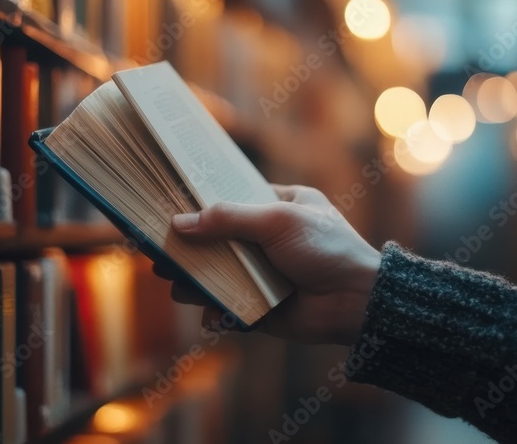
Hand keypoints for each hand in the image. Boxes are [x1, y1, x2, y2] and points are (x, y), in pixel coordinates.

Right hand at [165, 185, 381, 345]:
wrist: (357, 301)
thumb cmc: (326, 249)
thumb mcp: (276, 221)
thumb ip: (227, 219)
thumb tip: (180, 223)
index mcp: (281, 206)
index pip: (233, 202)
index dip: (201, 207)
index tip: (169, 210)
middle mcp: (272, 240)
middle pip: (219, 242)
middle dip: (189, 250)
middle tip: (158, 253)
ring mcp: (267, 274)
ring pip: (220, 277)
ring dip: (196, 282)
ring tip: (174, 284)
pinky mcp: (264, 307)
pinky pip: (231, 309)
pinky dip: (217, 313)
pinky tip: (210, 314)